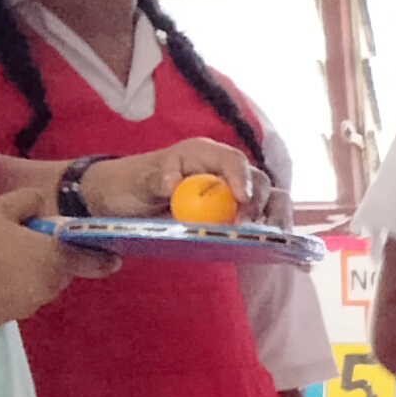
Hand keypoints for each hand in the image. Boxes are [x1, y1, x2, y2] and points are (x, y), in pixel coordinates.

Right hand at [0, 189, 102, 323]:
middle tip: (25, 241)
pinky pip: (11, 302)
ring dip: (27, 277)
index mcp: (48, 261)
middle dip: (49, 262)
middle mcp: (40, 292)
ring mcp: (17, 310)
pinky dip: (5, 290)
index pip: (85, 261)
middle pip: (57, 277)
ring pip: (34, 291)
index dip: (97, 258)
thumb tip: (40, 207)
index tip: (112, 258)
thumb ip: (29, 205)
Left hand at [70, 140, 269, 220]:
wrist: (122, 200)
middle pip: (257, 179)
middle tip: (245, 227)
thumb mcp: (137, 182)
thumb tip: (175, 183)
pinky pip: (260, 215)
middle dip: (259, 202)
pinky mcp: (232, 211)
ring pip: (268, 196)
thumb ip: (156, 181)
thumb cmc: (129, 185)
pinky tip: (270, 243)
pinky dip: (270, 227)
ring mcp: (230, 190)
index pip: (232, 159)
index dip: (241, 178)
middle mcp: (222, 169)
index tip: (241, 200)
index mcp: (202, 153)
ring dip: (273, 215)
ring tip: (268, 236)